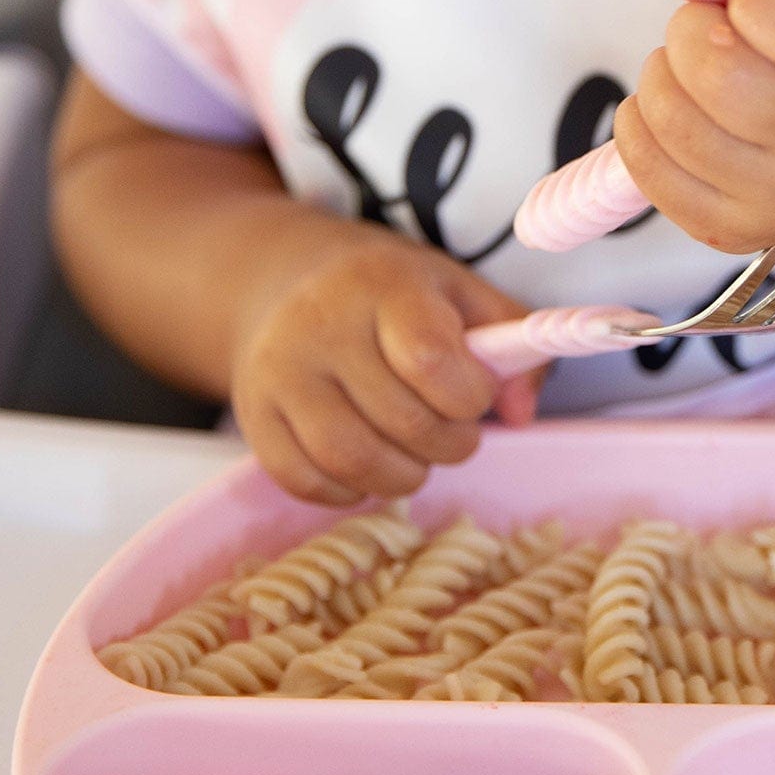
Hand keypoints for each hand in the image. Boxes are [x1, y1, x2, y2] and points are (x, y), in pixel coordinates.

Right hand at [231, 218, 537, 504]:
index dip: (469, 396)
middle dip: (450, 444)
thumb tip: (520, 412)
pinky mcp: (254, 416)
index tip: (472, 393)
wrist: (285, 283)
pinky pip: (305, 481)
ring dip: (404, 476)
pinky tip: (368, 464)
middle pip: (402, 421)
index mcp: (382, 284)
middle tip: (453, 432)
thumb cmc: (391, 297)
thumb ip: (513, 344)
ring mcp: (279, 372)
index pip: (432, 360)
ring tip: (416, 456)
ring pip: (352, 460)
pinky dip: (349, 490)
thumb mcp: (461, 294)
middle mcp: (321, 324)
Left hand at [612, 0, 774, 252]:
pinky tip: (662, 107)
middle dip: (689, 30)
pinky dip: (637, 123)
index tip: (748, 2)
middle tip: (701, 28)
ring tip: (682, 68)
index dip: (753, 2)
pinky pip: (648, 171)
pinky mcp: (726, 231)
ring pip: (677, 123)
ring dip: (658, 75)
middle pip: (724, 79)